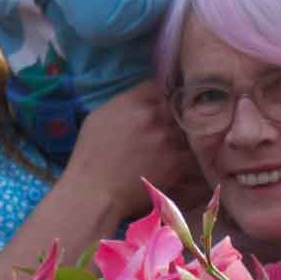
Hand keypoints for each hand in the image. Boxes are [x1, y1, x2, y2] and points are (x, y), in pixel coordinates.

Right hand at [68, 82, 195, 221]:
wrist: (94, 193)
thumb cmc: (89, 157)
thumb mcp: (98, 118)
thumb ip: (122, 103)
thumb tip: (139, 99)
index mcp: (131, 102)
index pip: (157, 87)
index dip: (159, 96)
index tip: (159, 105)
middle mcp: (152, 115)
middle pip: (175, 104)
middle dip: (173, 114)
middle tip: (168, 126)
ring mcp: (167, 137)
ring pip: (187, 126)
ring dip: (182, 134)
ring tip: (173, 144)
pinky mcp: (177, 160)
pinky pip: (191, 151)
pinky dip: (187, 154)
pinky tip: (178, 160)